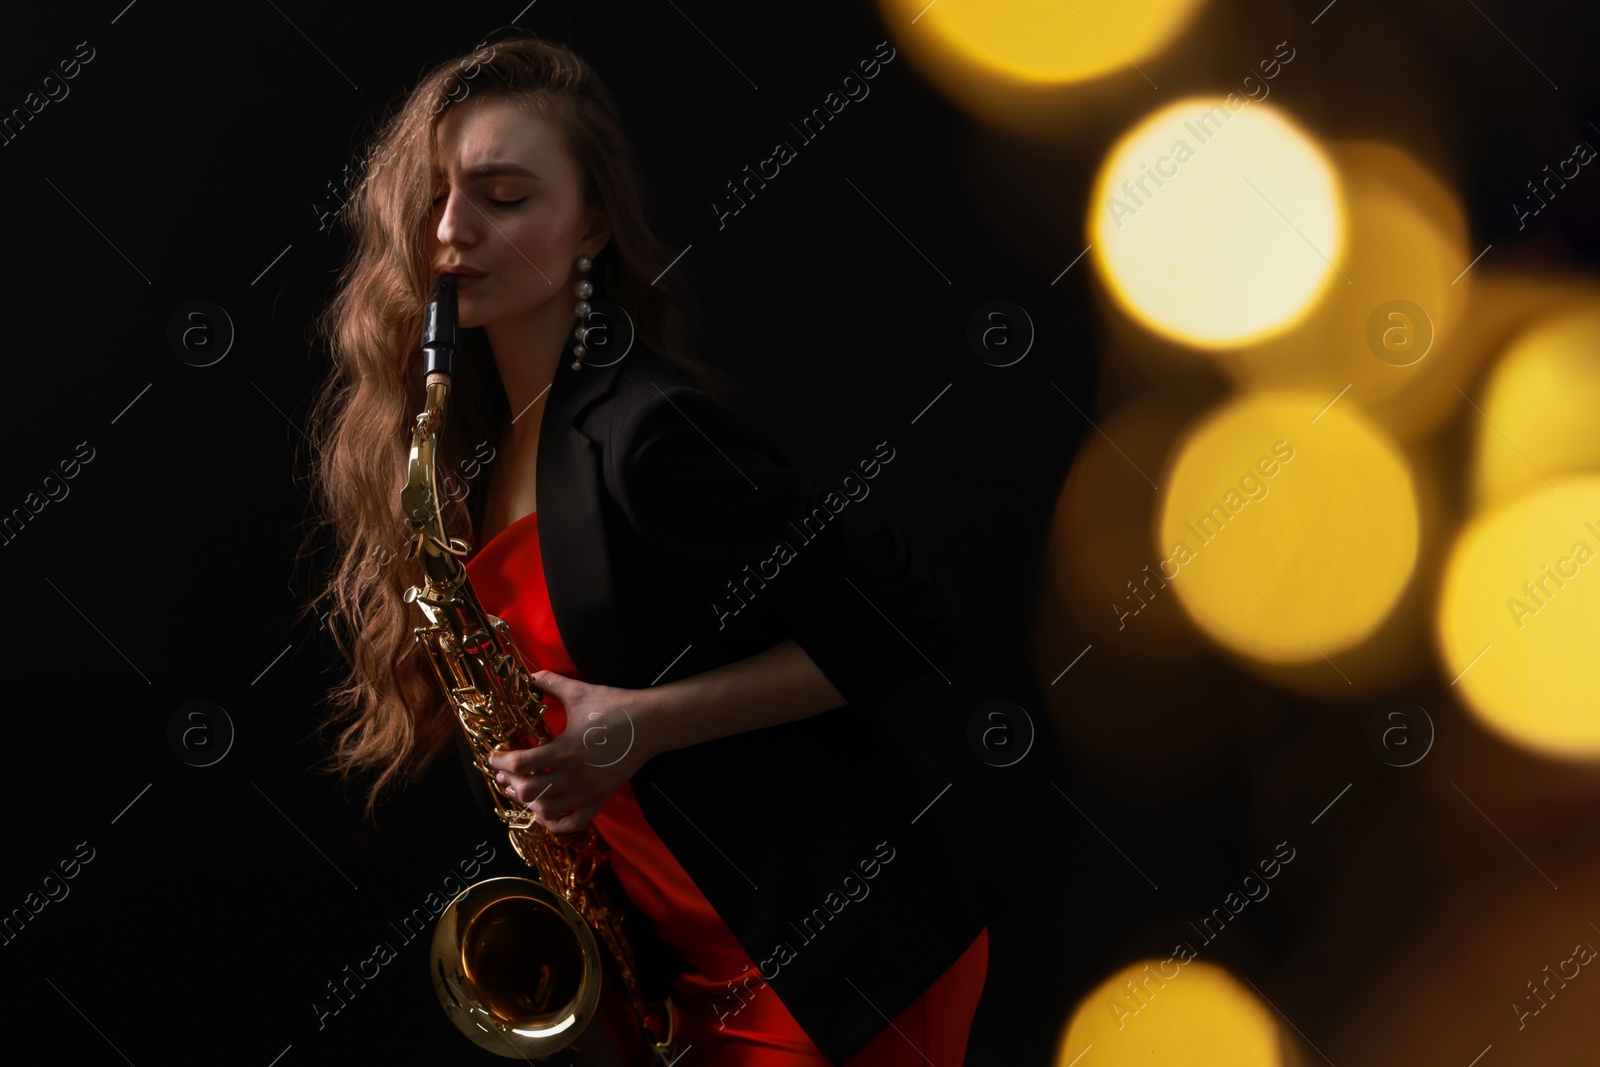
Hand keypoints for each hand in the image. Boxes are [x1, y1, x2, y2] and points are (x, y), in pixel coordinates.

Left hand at [486, 670, 656, 834]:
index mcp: (566, 748)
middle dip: (511, 782)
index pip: (522, 763)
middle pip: (530, 790)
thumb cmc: (615, 706)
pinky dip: (556, 824)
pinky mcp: (602, 797)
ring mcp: (589, 789)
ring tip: (523, 790)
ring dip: (529, 802)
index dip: (501, 761)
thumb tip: (529, 675)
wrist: (651, 723)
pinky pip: (575, 822)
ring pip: (548, 809)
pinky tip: (545, 813)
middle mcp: (575, 774)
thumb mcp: (580, 692)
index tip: (494, 756)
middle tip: (505, 772)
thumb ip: (551, 683)